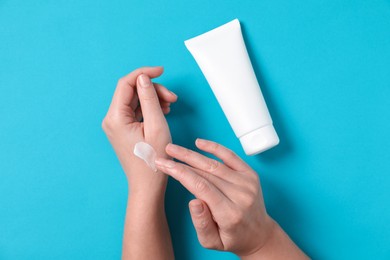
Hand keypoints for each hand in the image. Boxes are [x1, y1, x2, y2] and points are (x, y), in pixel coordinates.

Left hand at [102, 66, 176, 195]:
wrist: (147, 185)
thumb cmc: (153, 160)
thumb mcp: (156, 126)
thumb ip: (149, 99)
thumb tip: (143, 78)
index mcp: (115, 117)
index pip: (126, 84)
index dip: (144, 74)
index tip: (162, 71)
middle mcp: (112, 119)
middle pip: (132, 92)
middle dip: (153, 90)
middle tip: (173, 98)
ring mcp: (117, 125)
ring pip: (135, 100)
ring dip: (153, 99)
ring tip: (170, 106)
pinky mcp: (123, 129)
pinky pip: (136, 111)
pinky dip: (149, 108)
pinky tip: (163, 112)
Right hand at [154, 139, 273, 255]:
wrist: (259, 234)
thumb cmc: (232, 238)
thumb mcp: (212, 242)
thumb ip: (201, 224)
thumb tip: (193, 201)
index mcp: (230, 213)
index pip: (201, 187)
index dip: (180, 173)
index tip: (164, 165)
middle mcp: (241, 196)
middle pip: (206, 173)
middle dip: (182, 162)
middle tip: (163, 155)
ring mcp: (247, 183)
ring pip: (215, 164)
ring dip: (192, 154)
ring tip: (174, 149)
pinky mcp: (251, 175)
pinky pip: (231, 157)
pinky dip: (215, 148)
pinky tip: (199, 143)